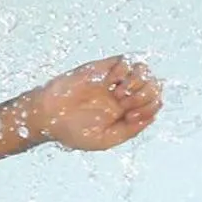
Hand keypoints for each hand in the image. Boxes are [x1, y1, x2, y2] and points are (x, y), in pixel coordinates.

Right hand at [24, 55, 162, 150]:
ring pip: (143, 70)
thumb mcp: (104, 140)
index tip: (131, 116)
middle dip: (146, 94)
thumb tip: (152, 117)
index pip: (154, 103)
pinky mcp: (102, 68)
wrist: (48, 115)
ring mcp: (113, 81)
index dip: (150, 107)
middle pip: (153, 85)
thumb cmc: (72, 131)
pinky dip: (125, 70)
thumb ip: (130, 131)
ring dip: (138, 81)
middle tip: (126, 104)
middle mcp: (122, 95)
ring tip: (120, 93)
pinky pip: (125, 61)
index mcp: (125, 113)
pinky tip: (112, 82)